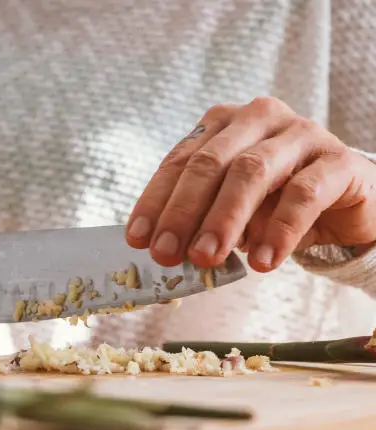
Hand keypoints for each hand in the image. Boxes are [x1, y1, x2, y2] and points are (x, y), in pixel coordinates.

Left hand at [125, 97, 375, 271]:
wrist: (342, 204)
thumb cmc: (273, 205)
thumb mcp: (229, 211)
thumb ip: (200, 221)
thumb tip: (166, 249)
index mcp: (223, 126)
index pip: (180, 161)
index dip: (156, 201)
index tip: (137, 238)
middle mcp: (259, 119)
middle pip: (210, 163)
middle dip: (183, 212)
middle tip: (166, 254)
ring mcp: (301, 134)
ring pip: (253, 171)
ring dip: (224, 219)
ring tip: (207, 258)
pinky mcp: (338, 161)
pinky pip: (304, 193)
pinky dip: (279, 230)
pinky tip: (262, 261)